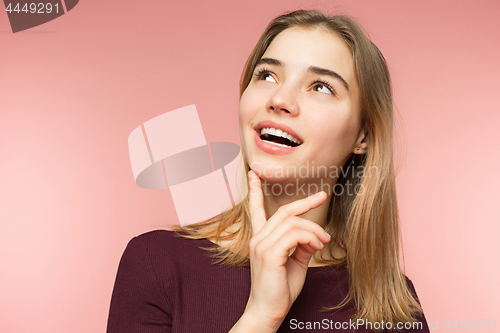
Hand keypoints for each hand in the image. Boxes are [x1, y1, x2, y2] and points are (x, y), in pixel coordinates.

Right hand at [242, 170, 329, 330]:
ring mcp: (261, 245)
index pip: (255, 210)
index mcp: (260, 239)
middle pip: (284, 211)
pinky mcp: (270, 254)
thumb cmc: (280, 289)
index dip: (255, 191)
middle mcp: (258, 239)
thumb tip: (313, 235)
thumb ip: (301, 246)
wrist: (267, 311)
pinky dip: (310, 238)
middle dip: (305, 202)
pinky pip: (295, 235)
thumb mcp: (295, 263)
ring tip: (324, 241)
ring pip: (293, 222)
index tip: (254, 175)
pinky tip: (317, 247)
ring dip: (314, 229)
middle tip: (322, 196)